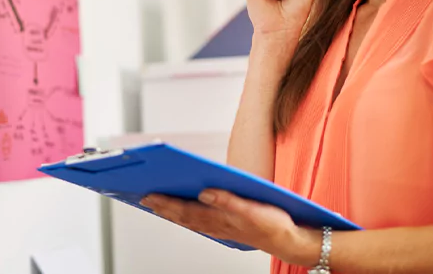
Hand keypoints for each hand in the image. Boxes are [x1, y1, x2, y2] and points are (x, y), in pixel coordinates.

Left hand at [139, 189, 322, 266]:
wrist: (289, 241)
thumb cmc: (273, 223)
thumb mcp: (253, 209)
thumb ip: (228, 200)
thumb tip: (204, 192)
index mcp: (220, 218)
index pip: (185, 209)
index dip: (165, 202)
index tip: (148, 195)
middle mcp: (216, 225)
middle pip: (182, 215)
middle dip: (162, 206)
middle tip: (144, 197)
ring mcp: (220, 228)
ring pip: (189, 220)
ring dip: (171, 212)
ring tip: (156, 204)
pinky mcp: (226, 228)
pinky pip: (199, 222)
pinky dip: (186, 217)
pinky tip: (182, 212)